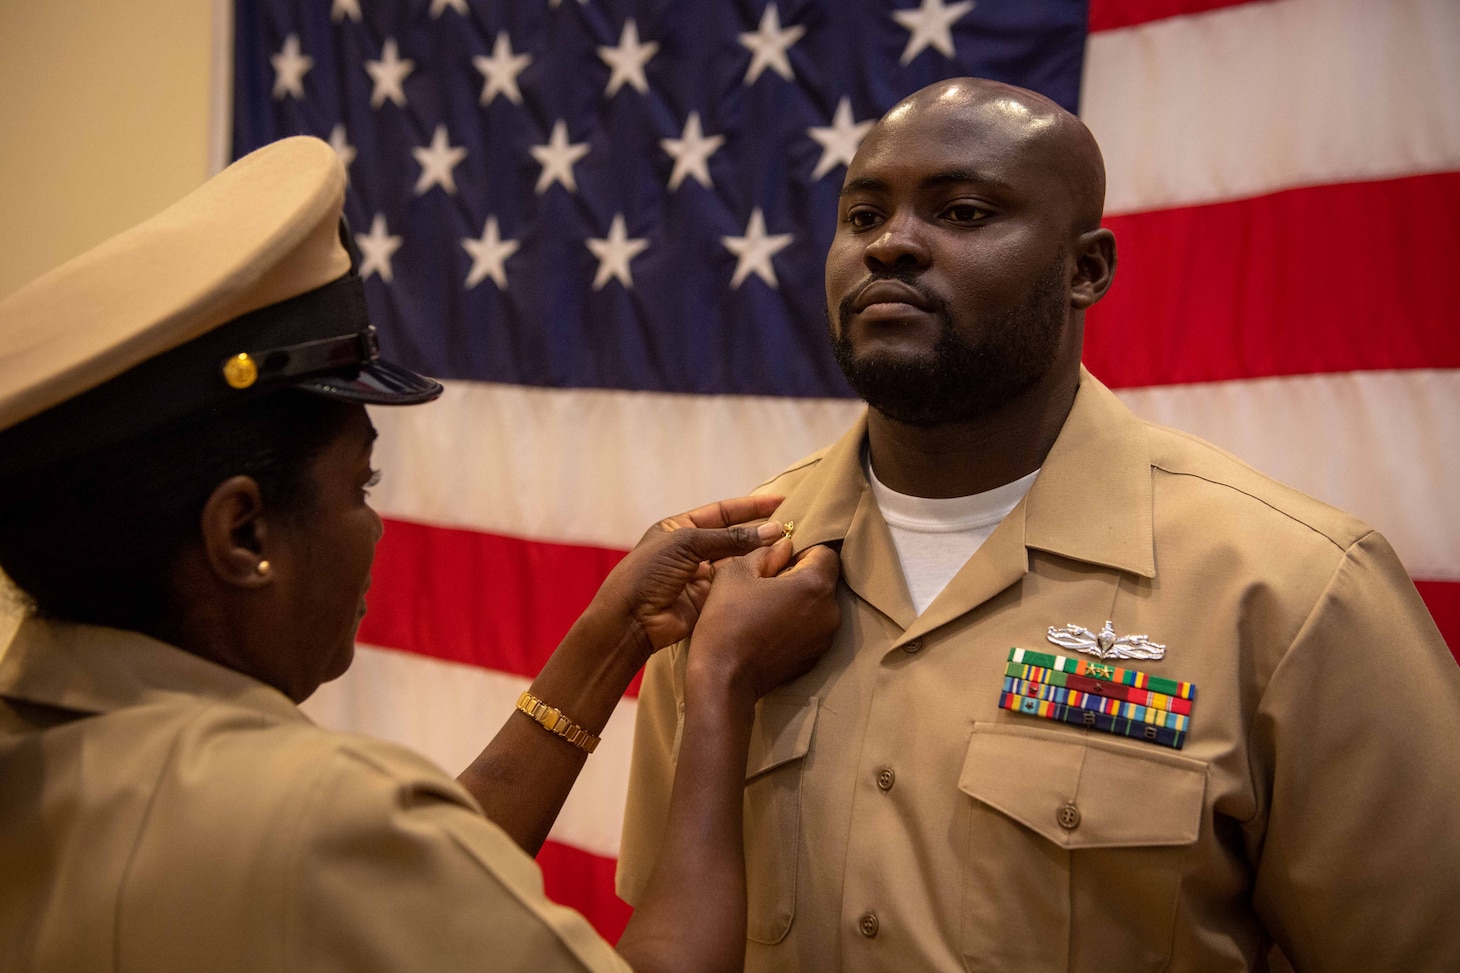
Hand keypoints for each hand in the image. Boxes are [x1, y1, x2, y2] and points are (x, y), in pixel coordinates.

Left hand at [586, 495, 786, 662]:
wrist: (630, 620)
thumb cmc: (648, 573)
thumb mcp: (686, 544)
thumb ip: (729, 538)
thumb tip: (772, 531)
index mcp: (680, 529)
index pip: (722, 513)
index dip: (750, 507)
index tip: (779, 501)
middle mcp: (694, 551)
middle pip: (735, 537)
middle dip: (761, 531)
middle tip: (793, 525)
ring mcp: (703, 576)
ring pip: (740, 562)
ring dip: (763, 555)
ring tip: (793, 545)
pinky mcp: (712, 600)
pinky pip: (739, 585)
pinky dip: (757, 578)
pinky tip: (779, 570)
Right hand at [688, 540, 841, 702]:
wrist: (723, 679)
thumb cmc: (727, 621)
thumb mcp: (736, 571)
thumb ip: (766, 552)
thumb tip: (784, 545)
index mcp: (815, 585)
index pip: (826, 553)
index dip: (802, 550)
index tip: (777, 561)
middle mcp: (830, 612)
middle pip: (823, 580)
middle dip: (800, 576)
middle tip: (767, 584)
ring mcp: (825, 638)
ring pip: (818, 605)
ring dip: (799, 601)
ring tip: (766, 609)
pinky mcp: (815, 658)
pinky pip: (812, 629)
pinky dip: (797, 624)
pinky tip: (769, 630)